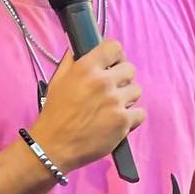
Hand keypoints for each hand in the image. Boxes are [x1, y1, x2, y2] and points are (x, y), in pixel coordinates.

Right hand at [28, 39, 144, 172]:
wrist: (54, 146)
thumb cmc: (54, 114)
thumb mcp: (57, 81)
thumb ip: (71, 63)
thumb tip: (81, 49)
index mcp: (86, 68)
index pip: (114, 47)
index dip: (115, 56)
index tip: (112, 64)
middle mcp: (103, 82)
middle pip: (130, 69)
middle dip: (122, 79)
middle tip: (111, 90)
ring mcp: (115, 102)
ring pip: (136, 90)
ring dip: (127, 98)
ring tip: (112, 107)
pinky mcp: (124, 121)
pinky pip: (140, 113)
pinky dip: (132, 118)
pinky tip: (118, 121)